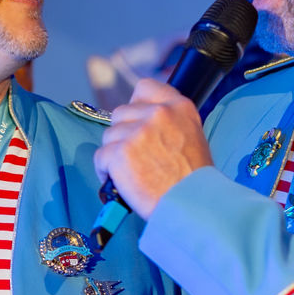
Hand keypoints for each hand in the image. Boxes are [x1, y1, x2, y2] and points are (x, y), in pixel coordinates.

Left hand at [93, 79, 214, 218]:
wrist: (190, 206)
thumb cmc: (193, 179)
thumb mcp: (192, 137)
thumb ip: (169, 121)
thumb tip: (143, 119)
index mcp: (179, 107)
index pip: (145, 88)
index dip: (137, 105)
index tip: (138, 121)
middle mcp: (158, 113)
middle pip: (121, 113)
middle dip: (124, 133)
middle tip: (136, 156)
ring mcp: (137, 132)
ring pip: (109, 135)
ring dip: (115, 153)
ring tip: (131, 172)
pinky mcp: (120, 152)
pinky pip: (100, 156)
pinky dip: (105, 171)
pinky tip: (120, 182)